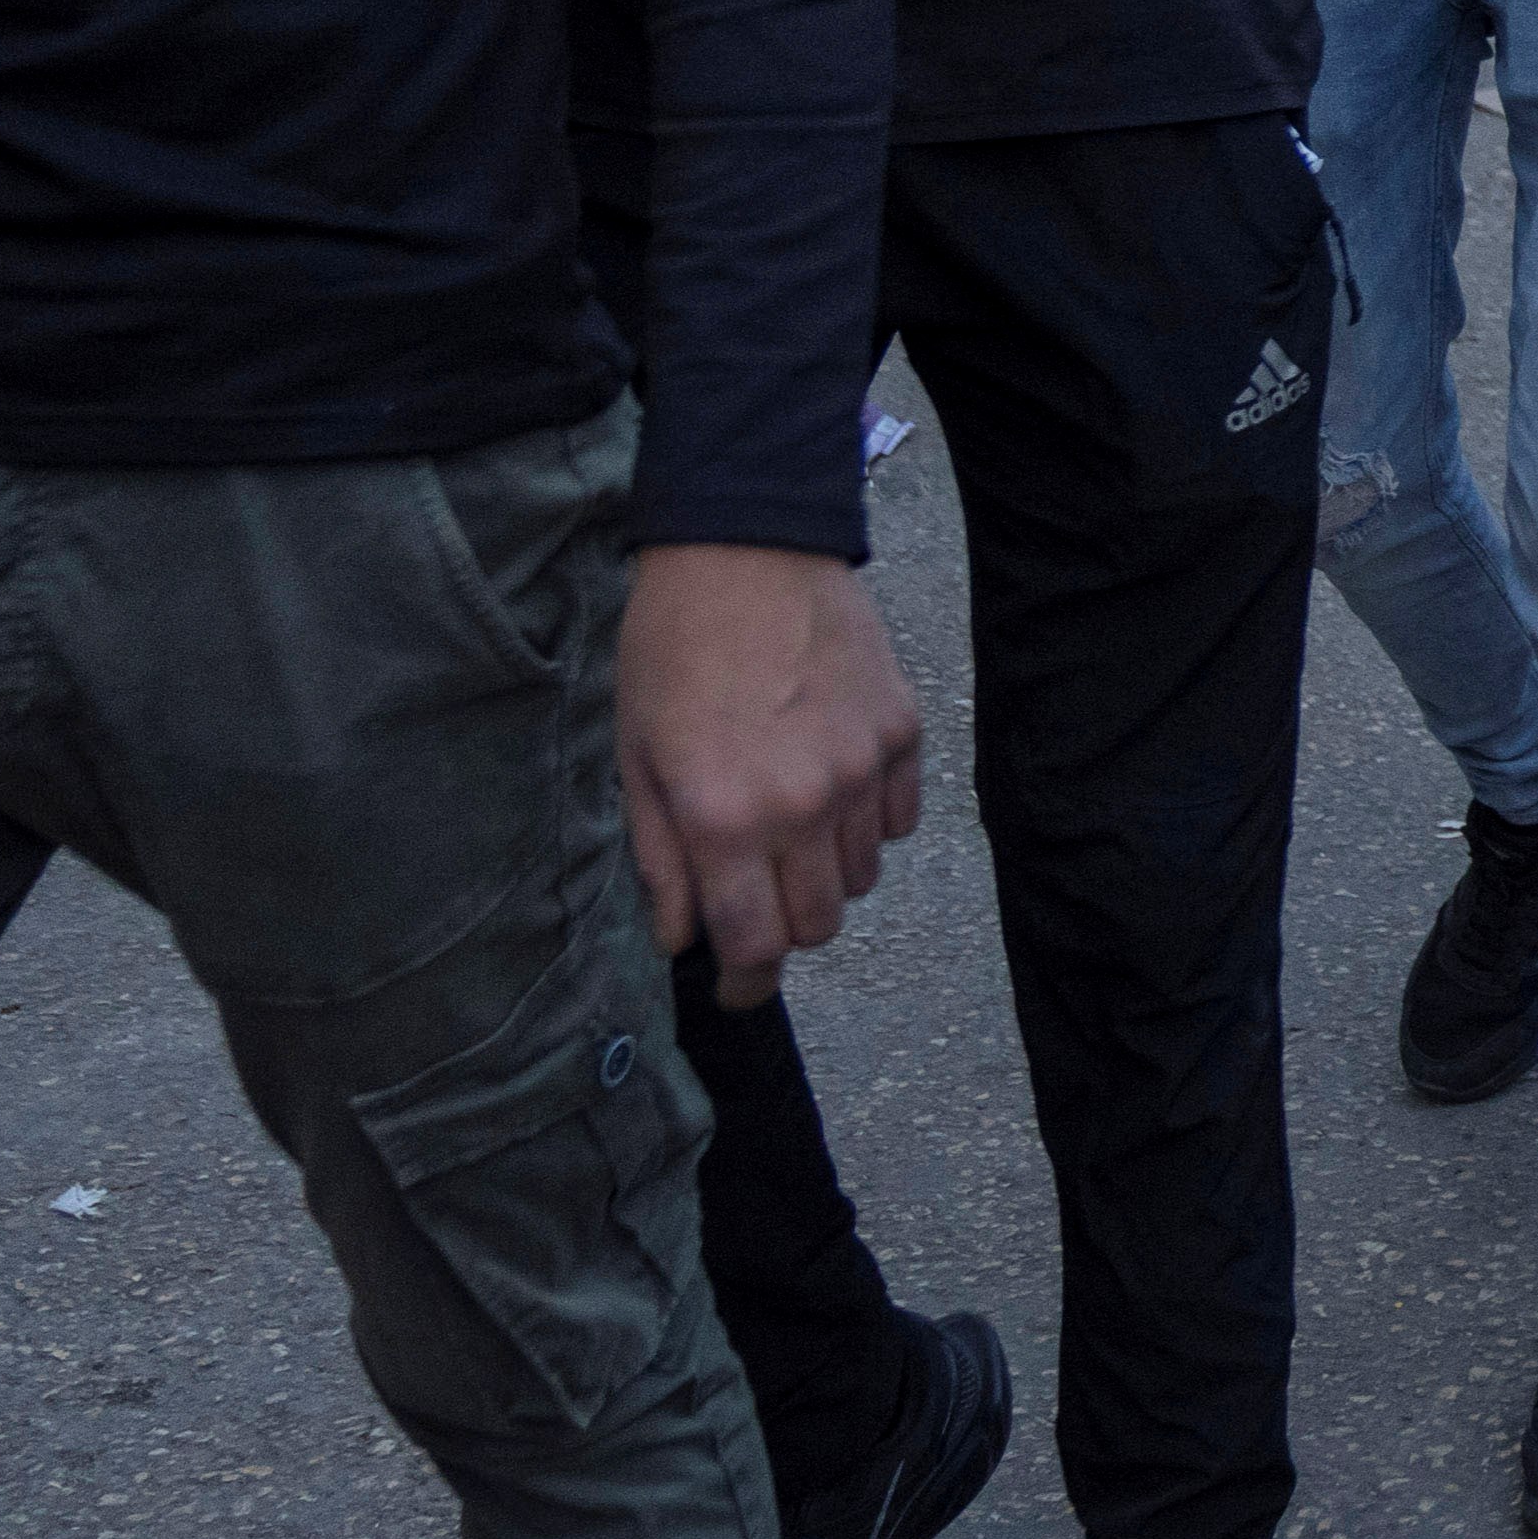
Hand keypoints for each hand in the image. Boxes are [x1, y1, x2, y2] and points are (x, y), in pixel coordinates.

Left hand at [621, 540, 921, 1004]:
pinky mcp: (902, 735)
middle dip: (781, 928)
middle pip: (817, 924)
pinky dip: (867, 824)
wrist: (746, 549)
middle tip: (752, 893)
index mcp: (724, 819)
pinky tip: (831, 783)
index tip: (736, 989)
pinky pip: (898, 821)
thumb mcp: (636, 757)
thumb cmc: (672, 649)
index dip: (744, 985)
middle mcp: (803, 807)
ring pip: (862, 878)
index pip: (754, 946)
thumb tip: (680, 936)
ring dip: (823, 873)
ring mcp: (861, 771)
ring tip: (789, 823)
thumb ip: (660, 858)